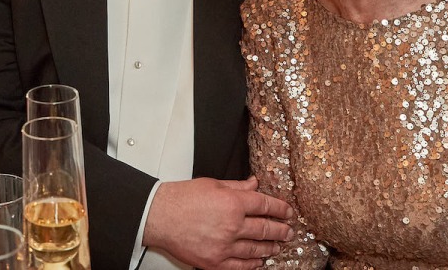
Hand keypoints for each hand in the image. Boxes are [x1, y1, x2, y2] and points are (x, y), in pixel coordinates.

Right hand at [143, 177, 293, 269]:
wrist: (158, 216)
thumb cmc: (180, 199)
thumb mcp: (212, 185)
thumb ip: (237, 187)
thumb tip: (254, 184)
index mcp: (232, 203)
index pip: (265, 206)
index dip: (281, 209)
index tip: (288, 212)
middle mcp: (231, 225)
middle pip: (265, 229)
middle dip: (281, 230)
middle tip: (289, 231)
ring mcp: (224, 246)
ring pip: (256, 249)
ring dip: (270, 248)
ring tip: (277, 246)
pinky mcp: (214, 261)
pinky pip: (240, 266)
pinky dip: (253, 264)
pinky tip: (259, 262)